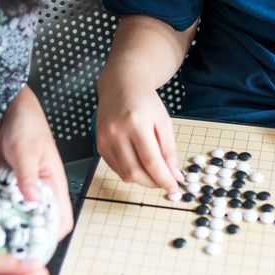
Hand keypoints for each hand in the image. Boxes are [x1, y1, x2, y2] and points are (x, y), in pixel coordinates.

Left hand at [0, 86, 72, 238]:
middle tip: (4, 247)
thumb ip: (28, 177)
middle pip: (39, 224)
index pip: (62, 220)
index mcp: (54, 185)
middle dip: (24, 237)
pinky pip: (2, 203)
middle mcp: (40, 191)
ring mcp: (22, 189)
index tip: (33, 248)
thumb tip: (34, 201)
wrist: (9, 110)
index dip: (51, 237)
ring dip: (6, 226)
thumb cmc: (27, 126)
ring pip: (19, 216)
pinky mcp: (7, 184)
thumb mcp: (27, 152)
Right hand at [96, 76, 181, 191]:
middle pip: (135, 171)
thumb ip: (169, 149)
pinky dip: (130, 172)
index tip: (174, 188)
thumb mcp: (164, 121)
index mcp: (136, 123)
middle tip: (166, 182)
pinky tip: (140, 165)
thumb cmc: (144, 102)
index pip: (150, 161)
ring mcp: (105, 140)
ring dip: (143, 180)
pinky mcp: (100, 145)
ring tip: (154, 173)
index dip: (164, 179)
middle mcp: (116, 132)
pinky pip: (116, 168)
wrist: (120, 86)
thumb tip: (174, 175)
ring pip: (125, 174)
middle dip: (153, 182)